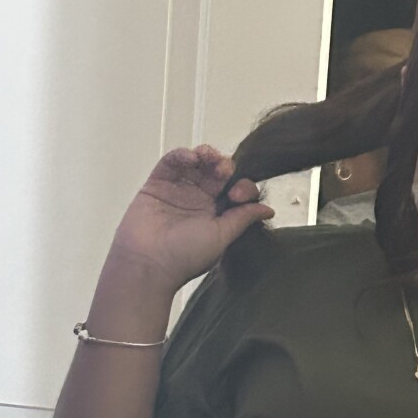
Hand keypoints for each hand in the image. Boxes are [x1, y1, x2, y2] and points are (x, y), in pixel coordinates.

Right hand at [110, 146, 273, 290]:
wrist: (148, 263)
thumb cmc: (185, 256)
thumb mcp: (222, 237)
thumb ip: (243, 219)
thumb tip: (268, 209)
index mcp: (216, 215)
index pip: (235, 190)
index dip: (241, 187)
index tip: (236, 197)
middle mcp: (198, 201)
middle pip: (216, 172)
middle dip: (224, 165)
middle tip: (224, 170)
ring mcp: (177, 191)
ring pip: (196, 163)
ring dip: (205, 155)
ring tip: (207, 158)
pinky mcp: (157, 184)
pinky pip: (171, 162)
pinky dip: (182, 155)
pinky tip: (191, 158)